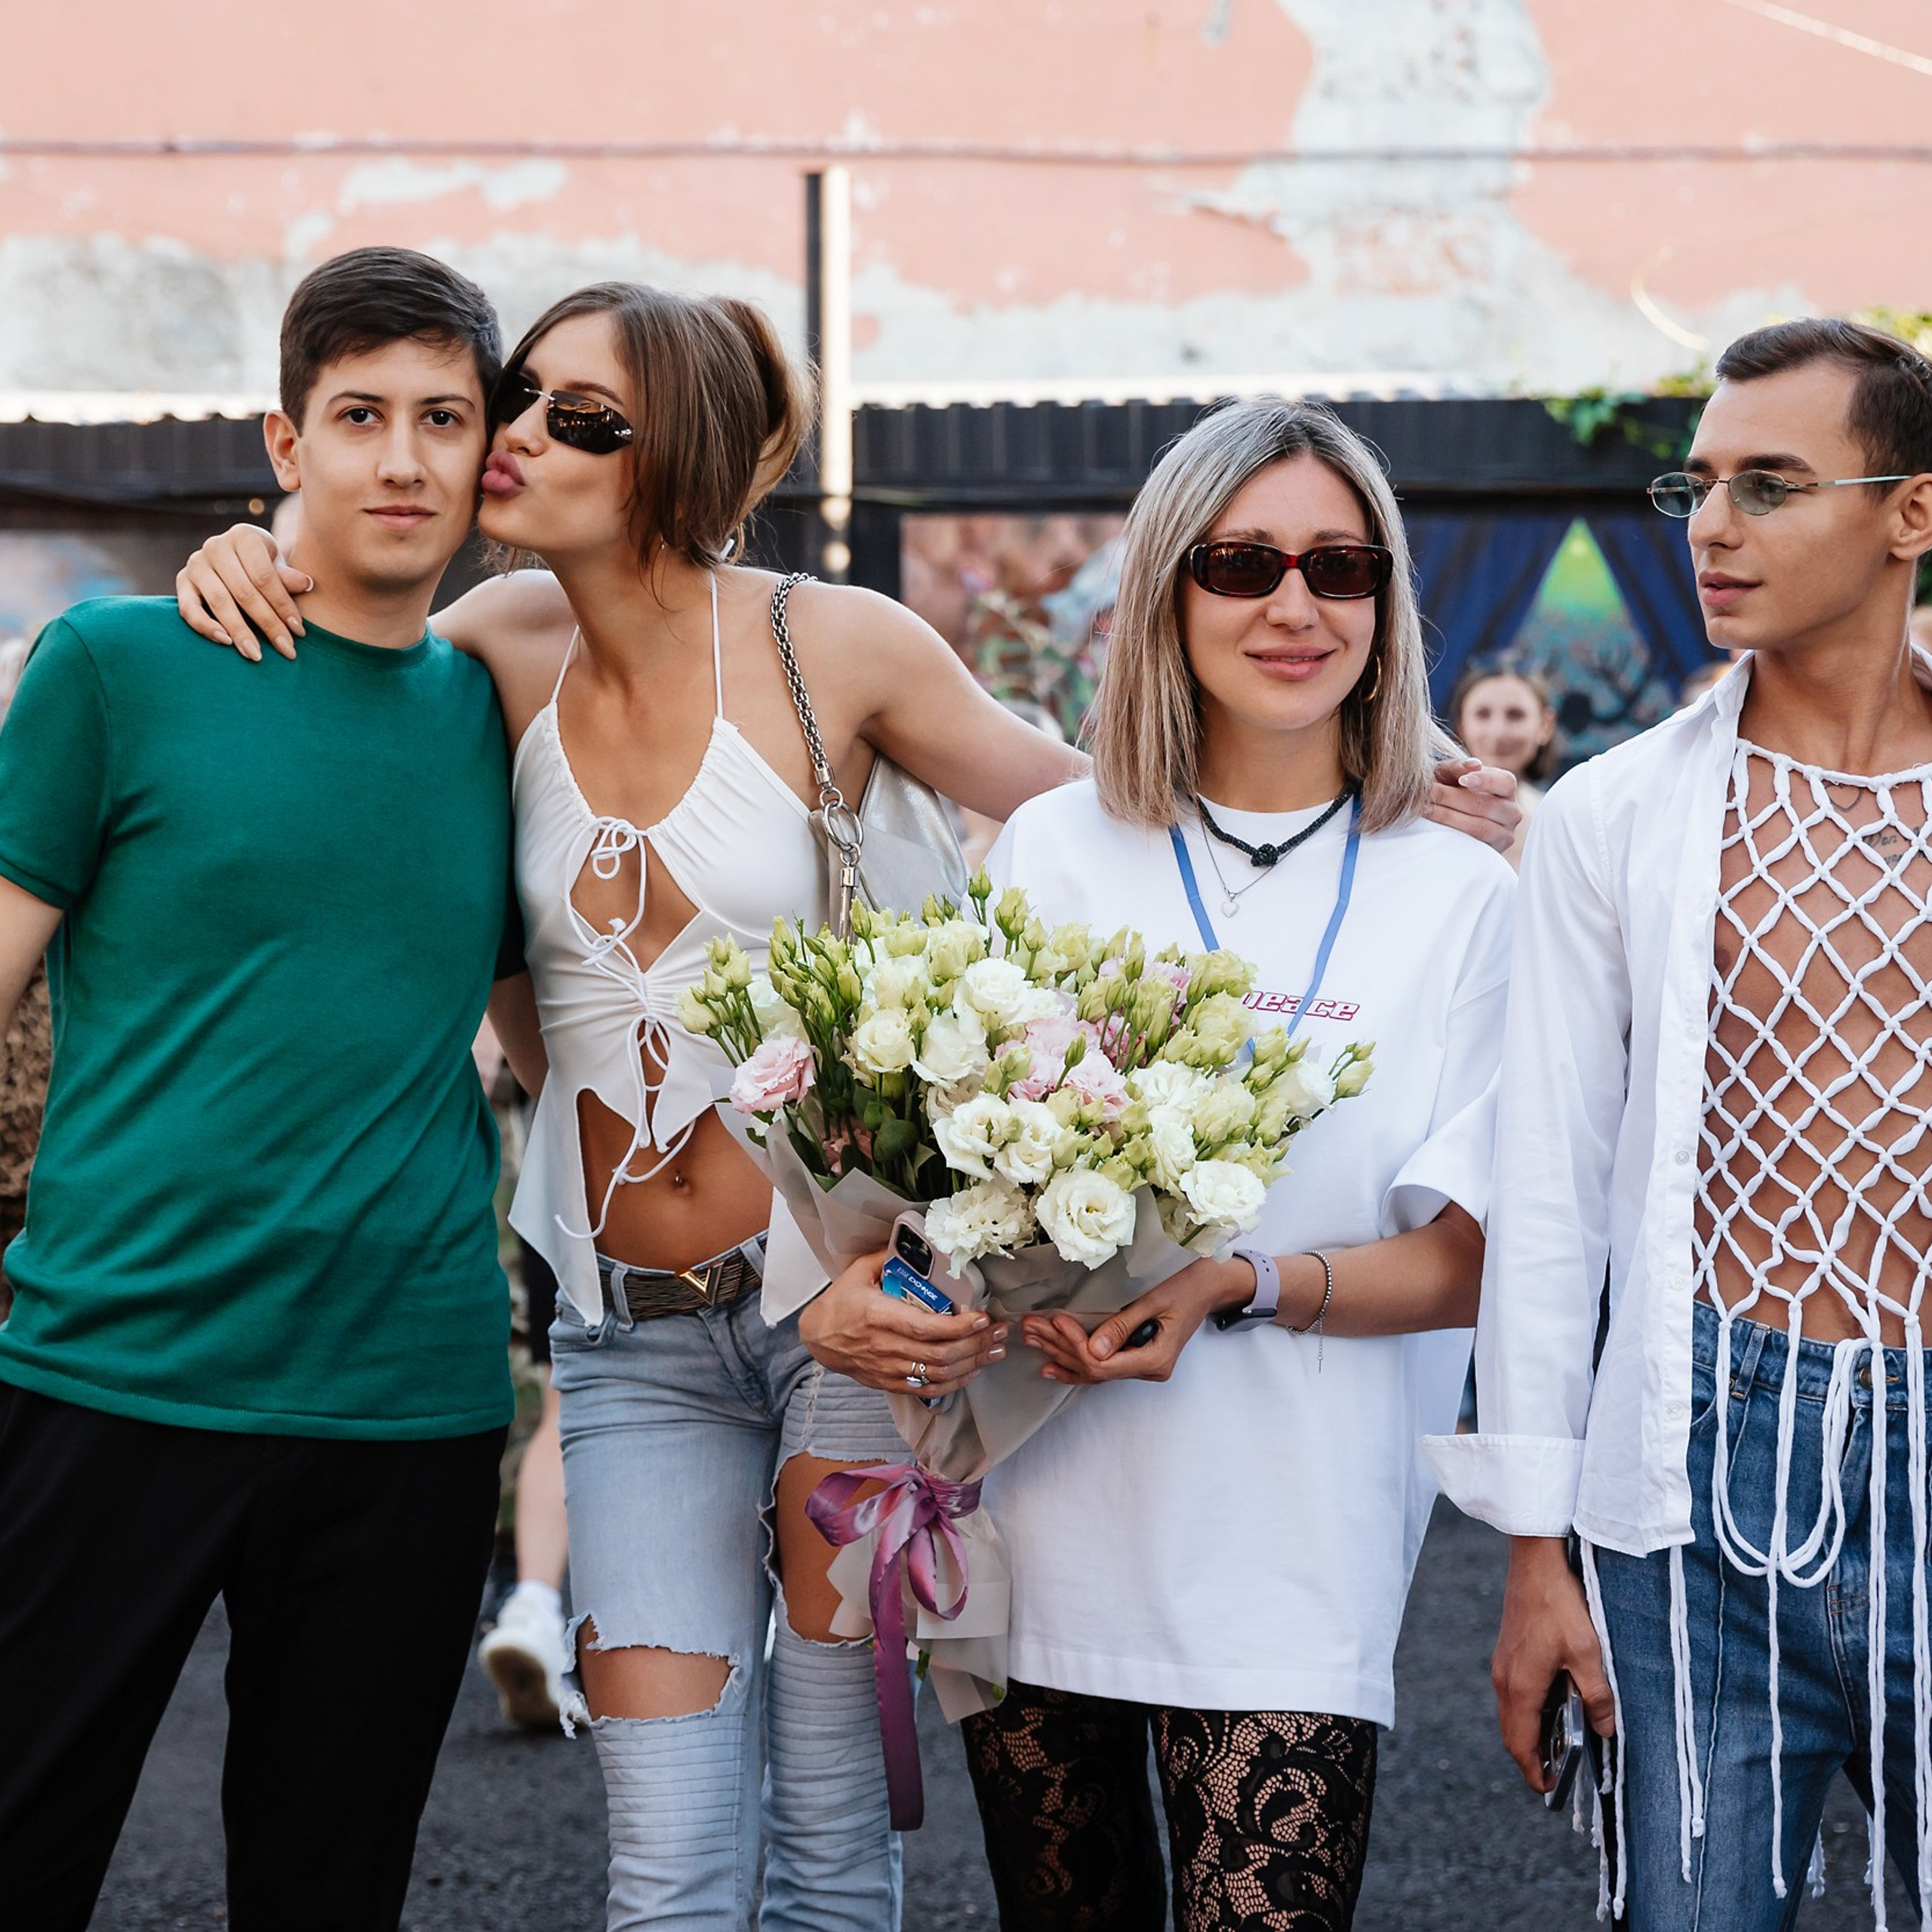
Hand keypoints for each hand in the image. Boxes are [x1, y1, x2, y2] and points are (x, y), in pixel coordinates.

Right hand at [174, 524, 312, 661]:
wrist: (234, 560)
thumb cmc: (262, 566)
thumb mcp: (277, 566)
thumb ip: (287, 577)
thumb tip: (306, 584)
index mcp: (244, 536)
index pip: (264, 576)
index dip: (283, 606)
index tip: (299, 632)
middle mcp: (216, 546)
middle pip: (244, 592)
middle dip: (268, 624)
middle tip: (286, 651)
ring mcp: (196, 563)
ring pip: (219, 602)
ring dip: (240, 631)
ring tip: (256, 654)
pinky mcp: (182, 581)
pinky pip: (189, 608)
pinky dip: (205, 627)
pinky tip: (225, 642)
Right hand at [798, 1248, 1007, 1394]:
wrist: (818, 1338)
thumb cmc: (839, 1303)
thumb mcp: (856, 1273)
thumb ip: (886, 1257)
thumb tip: (916, 1244)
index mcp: (878, 1316)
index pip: (926, 1328)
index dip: (958, 1326)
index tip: (982, 1317)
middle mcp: (885, 1347)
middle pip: (940, 1355)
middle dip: (976, 1345)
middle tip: (1000, 1332)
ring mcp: (888, 1369)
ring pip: (938, 1375)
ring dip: (972, 1364)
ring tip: (996, 1351)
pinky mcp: (889, 1383)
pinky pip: (928, 1390)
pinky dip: (954, 1383)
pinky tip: (972, 1371)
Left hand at [1020, 1254, 1245, 1384]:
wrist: (1211, 1287)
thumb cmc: (1188, 1286)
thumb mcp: (1155, 1301)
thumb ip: (1123, 1326)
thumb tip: (1092, 1350)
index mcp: (1155, 1360)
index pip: (1103, 1364)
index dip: (1076, 1345)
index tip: (1056, 1320)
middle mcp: (1148, 1370)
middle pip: (1094, 1369)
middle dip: (1059, 1348)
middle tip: (1029, 1328)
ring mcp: (1143, 1367)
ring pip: (1094, 1370)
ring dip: (1062, 1355)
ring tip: (1032, 1341)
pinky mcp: (1138, 1359)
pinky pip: (1103, 1368)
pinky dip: (1077, 1365)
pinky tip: (1052, 1366)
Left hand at [1427, 758, 1519, 853]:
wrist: (1448, 814)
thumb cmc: (1450, 788)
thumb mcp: (1451, 774)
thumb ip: (1459, 767)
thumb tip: (1474, 765)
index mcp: (1507, 787)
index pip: (1505, 782)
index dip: (1485, 781)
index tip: (1462, 780)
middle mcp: (1512, 811)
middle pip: (1486, 805)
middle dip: (1453, 798)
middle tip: (1428, 792)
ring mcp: (1505, 834)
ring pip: (1479, 827)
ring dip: (1448, 817)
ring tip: (1425, 809)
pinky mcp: (1492, 852)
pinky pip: (1473, 845)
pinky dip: (1452, 835)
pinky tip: (1433, 828)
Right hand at [1492, 1535, 1616, 1791]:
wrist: (1535, 1561)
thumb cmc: (1560, 1605)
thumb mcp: (1588, 1653)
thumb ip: (1597, 1697)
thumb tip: (1605, 1731)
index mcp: (1521, 1686)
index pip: (1519, 1744)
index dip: (1532, 1772)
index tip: (1549, 1791)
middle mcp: (1504, 1679)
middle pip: (1511, 1732)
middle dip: (1531, 1757)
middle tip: (1558, 1773)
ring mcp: (1503, 1664)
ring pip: (1512, 1713)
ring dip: (1530, 1733)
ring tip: (1561, 1743)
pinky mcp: (1507, 1652)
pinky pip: (1514, 1694)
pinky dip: (1530, 1711)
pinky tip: (1555, 1704)